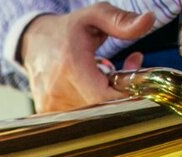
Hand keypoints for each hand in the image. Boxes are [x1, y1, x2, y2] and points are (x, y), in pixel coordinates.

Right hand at [19, 3, 152, 111]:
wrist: (33, 43)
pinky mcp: (48, 113)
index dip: (125, 93)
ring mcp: (51, 105)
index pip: (104, 95)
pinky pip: (78, 116)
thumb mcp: (94, 16)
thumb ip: (121, 21)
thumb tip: (148, 21)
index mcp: (71, 66)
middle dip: (118, 94)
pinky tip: (88, 88)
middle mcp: (58, 90)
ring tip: (103, 77)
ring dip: (103, 99)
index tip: (134, 80)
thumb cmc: (66, 30)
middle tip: (121, 73)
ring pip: (91, 113)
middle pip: (101, 107)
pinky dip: (90, 104)